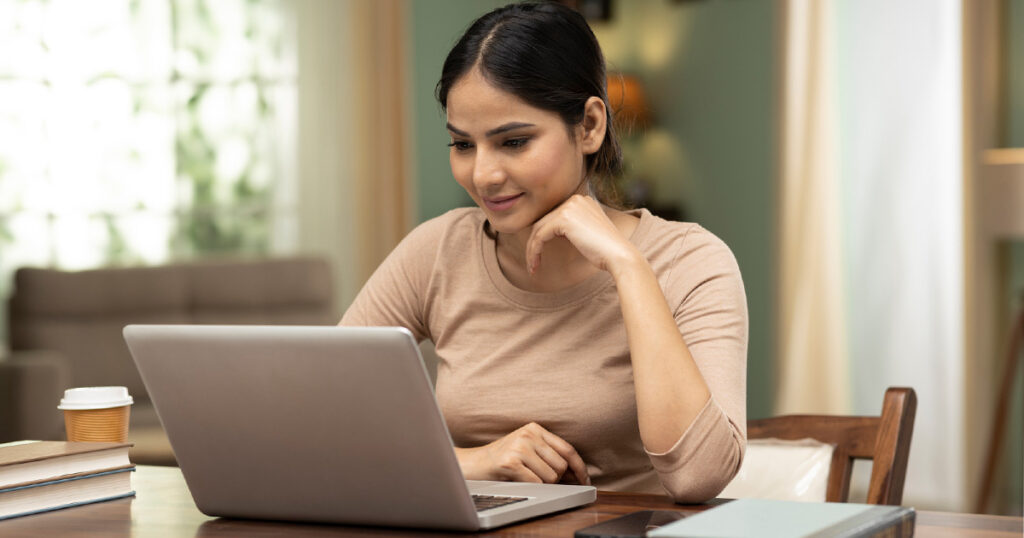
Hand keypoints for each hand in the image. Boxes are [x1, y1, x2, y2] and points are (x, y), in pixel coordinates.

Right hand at [454, 422, 589, 484]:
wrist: (472, 464)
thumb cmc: (501, 459)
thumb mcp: (526, 449)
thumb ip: (548, 454)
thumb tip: (575, 472)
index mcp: (535, 428)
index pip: (567, 449)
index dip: (580, 467)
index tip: (586, 479)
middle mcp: (528, 434)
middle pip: (561, 466)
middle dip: (554, 478)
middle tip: (536, 476)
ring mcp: (519, 447)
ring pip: (551, 477)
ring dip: (541, 483)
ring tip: (523, 476)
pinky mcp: (511, 462)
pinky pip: (536, 483)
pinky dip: (530, 487)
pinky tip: (517, 479)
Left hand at [525, 194, 639, 276]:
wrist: (619, 255)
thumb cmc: (606, 251)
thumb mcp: (587, 233)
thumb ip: (571, 228)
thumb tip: (547, 233)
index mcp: (582, 200)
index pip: (554, 217)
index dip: (544, 237)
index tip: (540, 255)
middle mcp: (575, 199)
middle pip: (545, 221)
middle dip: (535, 243)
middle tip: (533, 262)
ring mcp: (569, 207)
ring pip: (539, 228)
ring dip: (532, 249)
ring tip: (532, 267)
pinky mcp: (563, 218)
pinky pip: (540, 235)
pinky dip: (534, 251)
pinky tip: (535, 264)